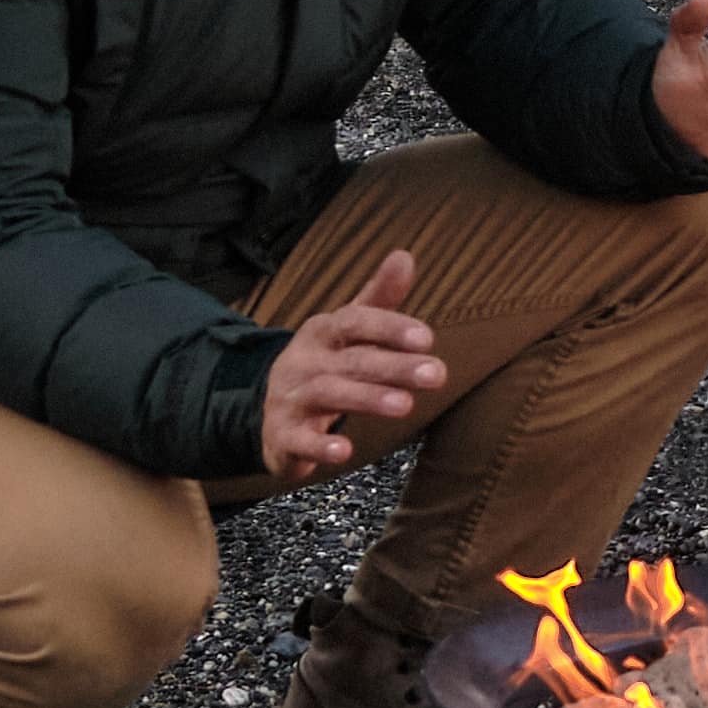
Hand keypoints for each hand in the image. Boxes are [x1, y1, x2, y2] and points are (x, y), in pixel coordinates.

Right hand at [261, 250, 443, 480]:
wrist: (270, 410)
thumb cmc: (324, 364)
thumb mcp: (347, 330)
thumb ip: (378, 298)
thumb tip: (405, 255)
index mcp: (322, 332)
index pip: (355, 322)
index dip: (389, 327)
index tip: (427, 338)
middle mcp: (304, 361)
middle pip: (352, 360)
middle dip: (394, 367)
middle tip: (436, 374)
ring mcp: (290, 398)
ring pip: (328, 394)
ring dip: (366, 399)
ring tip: (405, 406)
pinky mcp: (283, 436)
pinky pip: (299, 441)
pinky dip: (319, 447)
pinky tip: (344, 452)